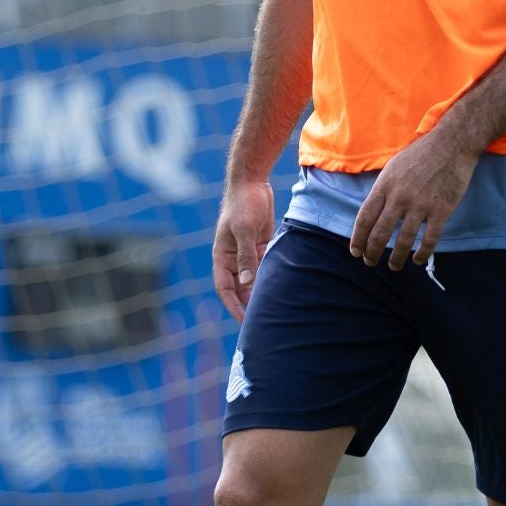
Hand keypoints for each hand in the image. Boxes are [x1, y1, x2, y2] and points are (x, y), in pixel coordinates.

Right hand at [212, 179, 276, 319]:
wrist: (253, 182)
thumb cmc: (243, 203)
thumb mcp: (244, 229)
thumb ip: (246, 256)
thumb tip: (247, 283)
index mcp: (222, 256)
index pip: (224, 288)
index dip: (232, 306)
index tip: (244, 322)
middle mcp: (233, 258)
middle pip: (239, 288)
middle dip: (248, 305)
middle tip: (263, 323)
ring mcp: (247, 252)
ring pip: (253, 279)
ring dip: (261, 293)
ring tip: (274, 310)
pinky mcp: (260, 246)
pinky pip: (264, 267)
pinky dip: (271, 278)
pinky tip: (283, 289)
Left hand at [349, 123, 480, 269]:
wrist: (452, 144)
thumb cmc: (421, 154)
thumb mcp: (393, 167)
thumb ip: (383, 190)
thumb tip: (374, 212)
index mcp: (385, 186)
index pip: (364, 218)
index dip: (358, 239)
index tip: (355, 251)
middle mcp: (399, 197)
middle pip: (379, 233)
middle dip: (371, 253)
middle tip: (370, 262)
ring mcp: (421, 205)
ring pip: (403, 241)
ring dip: (395, 258)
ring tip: (393, 266)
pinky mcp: (441, 210)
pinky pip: (429, 239)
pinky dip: (422, 254)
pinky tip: (417, 260)